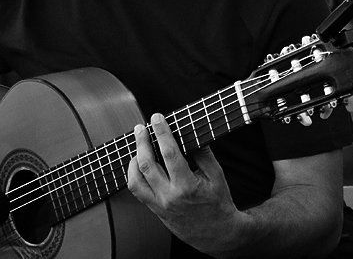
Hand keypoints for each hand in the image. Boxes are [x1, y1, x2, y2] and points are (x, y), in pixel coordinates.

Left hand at [126, 113, 249, 255]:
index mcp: (187, 186)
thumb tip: (192, 132)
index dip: (162, 132)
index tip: (157, 118)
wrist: (216, 233)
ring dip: (133, 159)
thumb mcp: (217, 176)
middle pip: (147, 164)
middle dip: (141, 142)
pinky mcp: (155, 210)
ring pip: (135, 179)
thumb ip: (203, 153)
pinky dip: (134, 174)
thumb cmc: (218, 203)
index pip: (169, 153)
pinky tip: (138, 164)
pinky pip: (137, 191)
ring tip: (138, 146)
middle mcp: (169, 196)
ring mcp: (159, 205)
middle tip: (141, 128)